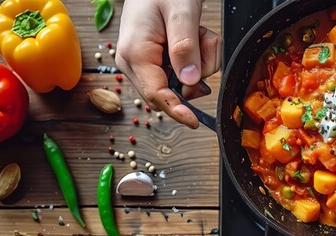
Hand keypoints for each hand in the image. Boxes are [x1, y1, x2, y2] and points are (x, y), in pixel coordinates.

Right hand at [115, 0, 221, 128]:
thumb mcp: (181, 12)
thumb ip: (186, 47)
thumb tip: (189, 83)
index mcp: (135, 53)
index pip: (156, 94)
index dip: (177, 110)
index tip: (194, 122)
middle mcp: (134, 62)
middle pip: (173, 89)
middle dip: (197, 70)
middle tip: (202, 38)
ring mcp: (143, 63)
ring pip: (184, 80)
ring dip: (201, 59)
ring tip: (197, 31)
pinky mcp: (155, 61)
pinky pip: (184, 71)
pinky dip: (198, 55)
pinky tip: (194, 35)